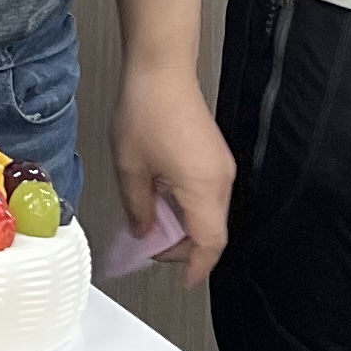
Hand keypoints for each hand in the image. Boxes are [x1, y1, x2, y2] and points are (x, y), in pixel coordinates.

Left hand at [109, 57, 234, 285]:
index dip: (196, 266)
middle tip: (151, 248)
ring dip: (185, 227)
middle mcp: (220, 180)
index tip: (183, 280)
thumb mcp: (130, 167)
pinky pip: (207, 195)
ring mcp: (220, 167)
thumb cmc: (147, 109)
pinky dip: (188, 208)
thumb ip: (137, 208)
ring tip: (153, 226)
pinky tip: (163, 201)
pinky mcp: (214, 157)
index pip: (210, 243)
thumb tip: (143, 231)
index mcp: (203, 188)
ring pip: (210, 215)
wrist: (162, 69)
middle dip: (183, 248)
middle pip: (212, 232)